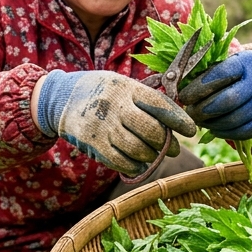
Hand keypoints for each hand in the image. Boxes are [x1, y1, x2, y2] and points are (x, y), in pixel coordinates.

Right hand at [33, 70, 196, 175]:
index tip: (191, 130)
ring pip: (138, 150)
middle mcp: (114, 106)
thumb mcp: (122, 84)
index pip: (159, 104)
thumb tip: (175, 123)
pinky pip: (121, 162)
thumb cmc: (101, 92)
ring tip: (154, 155)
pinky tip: (139, 165)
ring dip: (151, 156)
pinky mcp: (93, 145)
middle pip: (151, 131)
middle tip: (174, 149)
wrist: (60, 98)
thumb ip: (145, 100)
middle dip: (167, 143)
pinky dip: (135, 167)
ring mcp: (102, 127)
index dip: (179, 119)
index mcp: (126, 87)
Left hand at [177, 51, 251, 140]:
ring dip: (211, 123)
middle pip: (229, 100)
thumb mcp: (227, 64)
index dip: (199, 88)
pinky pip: (243, 132)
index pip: (221, 75)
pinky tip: (213, 127)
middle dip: (203, 109)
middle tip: (188, 113)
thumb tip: (178, 89)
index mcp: (247, 62)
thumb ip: (206, 74)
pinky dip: (224, 132)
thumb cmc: (239, 72)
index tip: (183, 96)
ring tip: (199, 120)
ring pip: (235, 119)